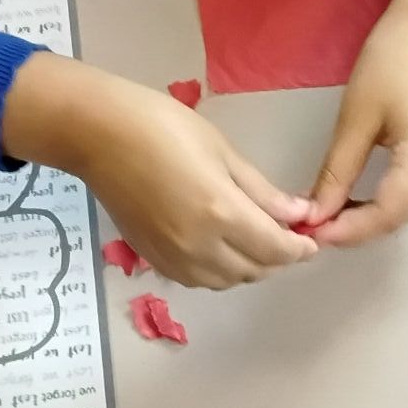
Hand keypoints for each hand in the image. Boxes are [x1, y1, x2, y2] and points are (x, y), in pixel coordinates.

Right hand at [0, 54, 317, 289]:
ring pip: (226, 281)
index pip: (276, 249)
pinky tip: (219, 245)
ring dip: (248, 267)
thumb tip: (298, 214)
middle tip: (285, 233)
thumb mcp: (222, 151)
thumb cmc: (161, 125)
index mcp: (221, 214)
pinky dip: (218, 270)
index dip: (300, 248)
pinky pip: (197, 279)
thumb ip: (261, 191)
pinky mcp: (151, 259)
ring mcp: (172, 258)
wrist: (96, 134)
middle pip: (255, 271)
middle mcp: (198, 247)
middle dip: (277, 257)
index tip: (310, 237)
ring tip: (253, 240)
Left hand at [302, 0, 407, 247]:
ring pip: (402, 210)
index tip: (307, 234)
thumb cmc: (390, 62)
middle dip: (352, 230)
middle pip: (396, 219)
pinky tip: (348, 199)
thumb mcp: (356, 118)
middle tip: (308, 229)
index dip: (346, 231)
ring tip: (322, 217)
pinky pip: (407, 194)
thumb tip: (315, 215)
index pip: (385, 215)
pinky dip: (377, 204)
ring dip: (363, 219)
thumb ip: (336, 172)